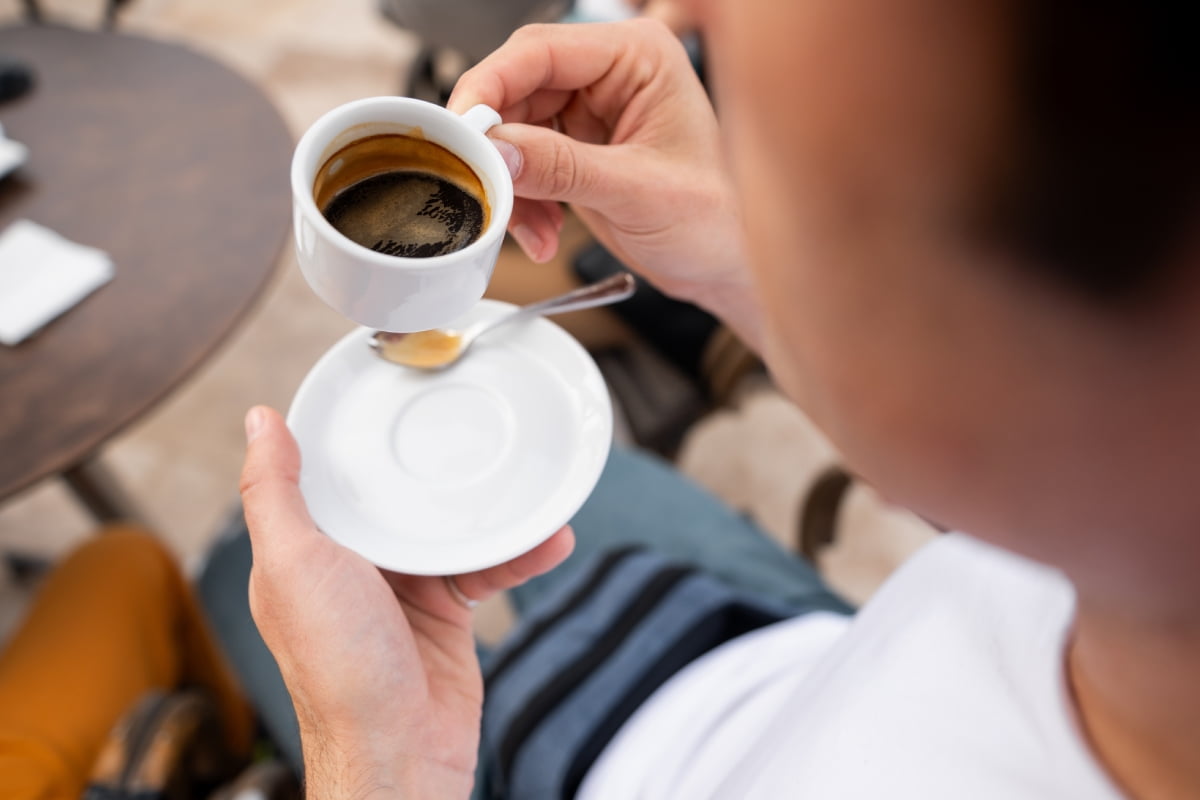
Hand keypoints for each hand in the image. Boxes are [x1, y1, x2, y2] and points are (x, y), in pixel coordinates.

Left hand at [239, 406, 573, 797]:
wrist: (401, 754)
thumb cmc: (341, 671)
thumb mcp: (295, 567)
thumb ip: (274, 494)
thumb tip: (257, 421)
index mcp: (306, 552)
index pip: (330, 477)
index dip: (354, 437)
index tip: (386, 390)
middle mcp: (351, 567)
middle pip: (398, 497)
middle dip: (436, 469)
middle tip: (472, 428)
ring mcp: (400, 591)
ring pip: (450, 530)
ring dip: (491, 512)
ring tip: (529, 489)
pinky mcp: (445, 616)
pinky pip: (485, 569)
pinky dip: (518, 554)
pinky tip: (548, 540)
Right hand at [449, 20, 761, 346]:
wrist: (726, 265)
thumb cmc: (718, 219)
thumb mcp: (639, 193)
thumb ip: (564, 169)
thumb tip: (498, 151)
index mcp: (638, 56)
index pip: (540, 50)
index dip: (490, 86)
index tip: (461, 130)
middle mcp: (610, 74)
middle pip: (515, 89)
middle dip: (497, 146)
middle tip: (484, 186)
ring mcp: (590, 111)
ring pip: (512, 130)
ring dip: (510, 184)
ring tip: (529, 228)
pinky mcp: (576, 149)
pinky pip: (523, 163)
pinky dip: (521, 200)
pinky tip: (541, 232)